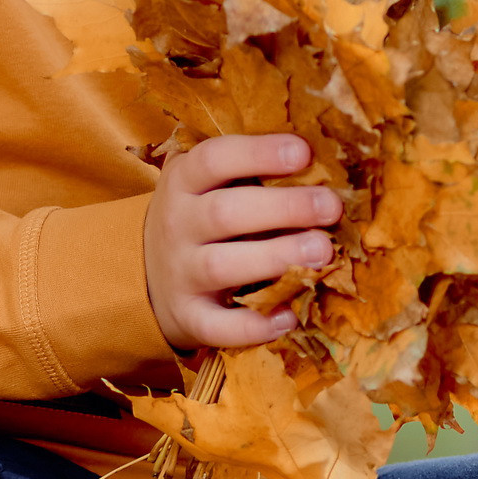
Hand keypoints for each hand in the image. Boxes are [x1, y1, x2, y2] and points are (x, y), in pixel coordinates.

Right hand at [144, 135, 339, 352]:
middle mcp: (176, 225)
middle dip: (284, 208)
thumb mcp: (209, 184)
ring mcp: (180, 274)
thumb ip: (251, 170)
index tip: (304, 152)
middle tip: (331, 207)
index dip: (259, 153)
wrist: (146, 274)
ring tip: (322, 253)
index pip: (214, 158)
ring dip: (275, 258)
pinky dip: (253, 326)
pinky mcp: (188, 316)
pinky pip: (217, 326)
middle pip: (225, 212)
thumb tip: (326, 162)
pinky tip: (289, 317)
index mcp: (183, 181)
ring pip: (221, 267)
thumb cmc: (200, 217)